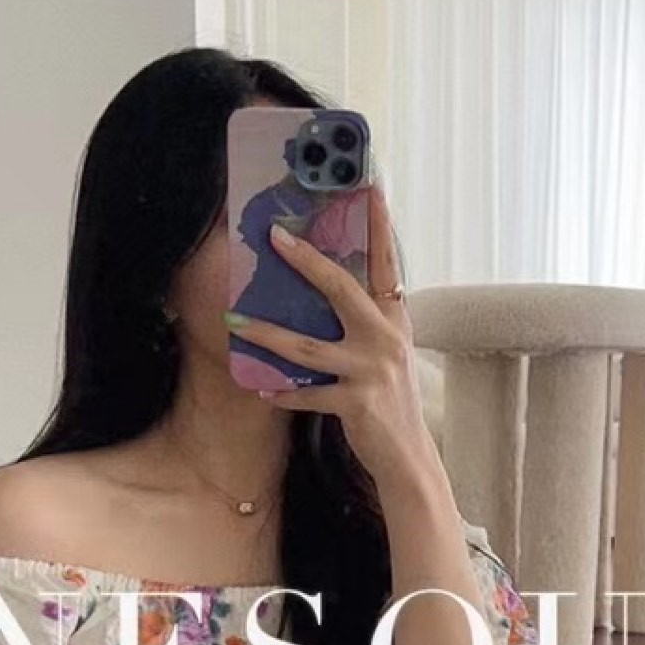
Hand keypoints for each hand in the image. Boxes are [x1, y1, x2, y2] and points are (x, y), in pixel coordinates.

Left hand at [224, 190, 432, 485]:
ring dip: (266, 334)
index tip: (370, 187)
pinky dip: (281, 392)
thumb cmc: (391, 403)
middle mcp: (386, 338)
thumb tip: (325, 291)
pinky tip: (260, 388)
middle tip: (275, 237)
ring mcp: (372, 371)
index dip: (379, 225)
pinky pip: (307, 394)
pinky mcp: (356, 403)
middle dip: (306, 260)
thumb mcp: (387, 355)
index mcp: (395, 320)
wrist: (409, 457)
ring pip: (307, 347)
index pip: (388, 263)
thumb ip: (365, 324)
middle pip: (341, 288)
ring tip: (235, 322)